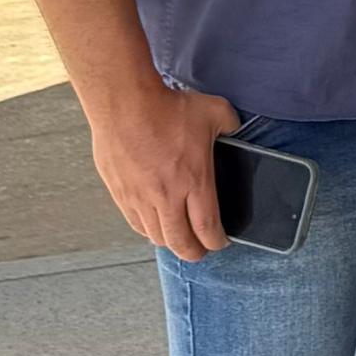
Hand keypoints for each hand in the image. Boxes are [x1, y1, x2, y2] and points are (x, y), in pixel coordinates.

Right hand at [85, 77, 242, 259]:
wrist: (124, 103)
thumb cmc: (167, 107)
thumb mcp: (215, 111)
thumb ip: (231, 124)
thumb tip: (235, 128)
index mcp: (194, 181)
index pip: (207, 228)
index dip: (216, 242)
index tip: (220, 242)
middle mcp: (167, 196)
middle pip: (180, 242)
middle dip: (193, 252)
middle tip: (200, 251)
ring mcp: (140, 197)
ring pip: (155, 235)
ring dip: (169, 242)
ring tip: (178, 238)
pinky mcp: (120, 192)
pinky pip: (134, 222)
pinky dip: (146, 229)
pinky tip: (153, 224)